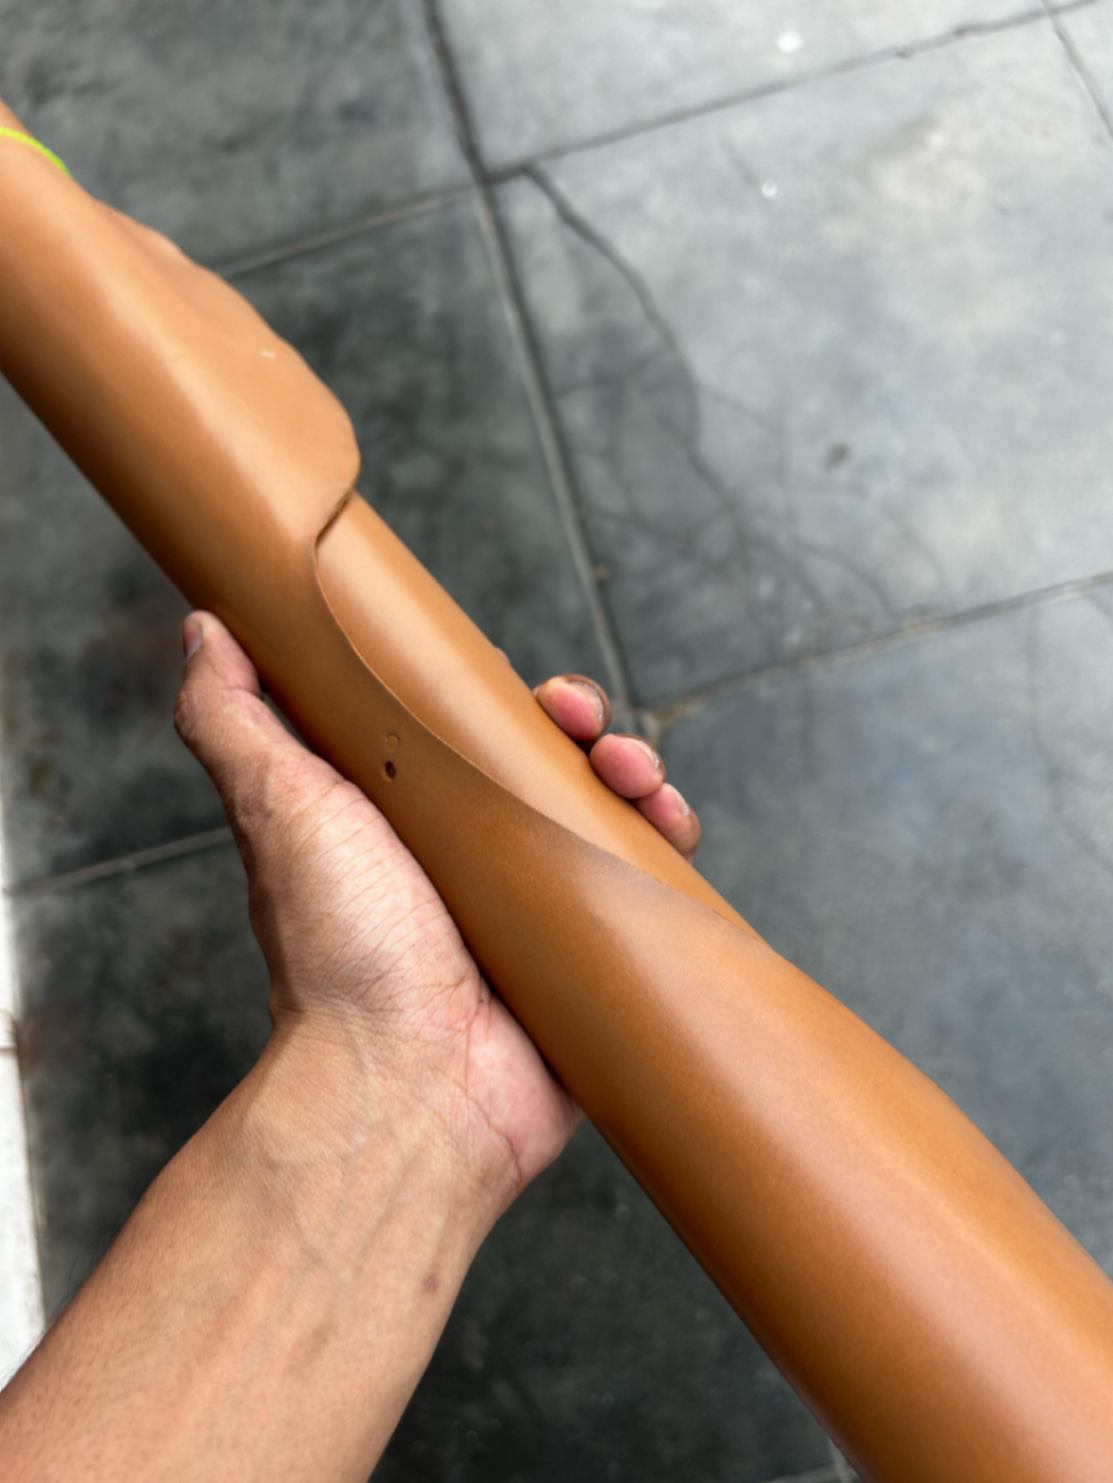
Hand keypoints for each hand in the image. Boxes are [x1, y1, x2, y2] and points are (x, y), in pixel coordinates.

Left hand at [174, 612, 698, 1214]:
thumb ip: (230, 719)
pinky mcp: (587, 955)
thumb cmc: (336, 952)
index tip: (506, 673)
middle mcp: (470, 859)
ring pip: (603, 813)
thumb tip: (205, 633)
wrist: (407, 1084)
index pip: (461, 729)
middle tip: (580, 719)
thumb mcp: (275, 808)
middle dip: (575, 724)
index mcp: (403, 818)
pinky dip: (667, 845)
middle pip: (544, 762)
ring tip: (634, 772)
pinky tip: (670, 824)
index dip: (491, 691)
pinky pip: (646, 888)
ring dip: (631, 770)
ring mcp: (534, 908)